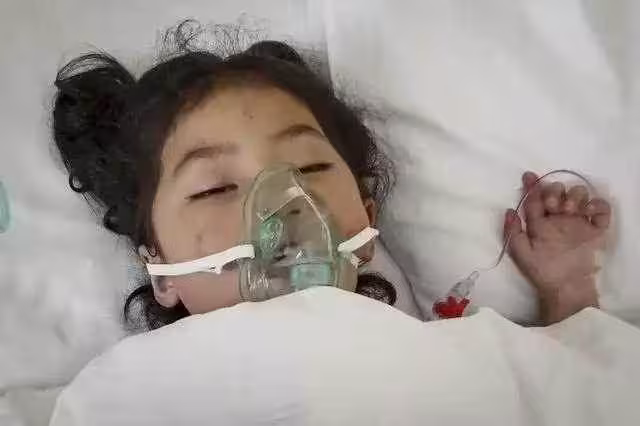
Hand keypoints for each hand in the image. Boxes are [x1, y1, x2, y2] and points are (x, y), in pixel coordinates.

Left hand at [504, 172, 611, 324]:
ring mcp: (578, 222)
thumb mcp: (521, 253)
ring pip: (578, 195)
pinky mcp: (595, 229)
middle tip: (552, 205)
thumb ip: (512, 232)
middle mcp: (558, 219)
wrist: (566, 288)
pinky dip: (597, 204)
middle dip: (554, 191)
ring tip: (569, 210)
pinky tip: (588, 211)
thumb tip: (509, 210)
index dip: (531, 186)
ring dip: (574, 196)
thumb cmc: (541, 272)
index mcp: (539, 223)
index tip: (528, 176)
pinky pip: (601, 209)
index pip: (534, 199)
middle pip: (557, 191)